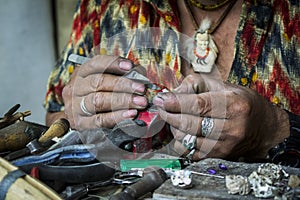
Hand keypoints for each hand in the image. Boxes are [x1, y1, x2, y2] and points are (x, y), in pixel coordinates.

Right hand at [62, 55, 147, 129]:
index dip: (113, 63)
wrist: (76, 118)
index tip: (130, 66)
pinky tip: (130, 114)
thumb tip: (139, 74)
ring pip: (98, 101)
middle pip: (99, 82)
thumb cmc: (96, 95)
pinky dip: (117, 117)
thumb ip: (119, 76)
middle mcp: (76, 88)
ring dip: (122, 101)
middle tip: (141, 88)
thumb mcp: (103, 81)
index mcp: (82, 73)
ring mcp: (76, 106)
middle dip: (123, 85)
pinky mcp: (80, 123)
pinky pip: (99, 120)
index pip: (96, 63)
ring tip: (140, 102)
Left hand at [153, 75, 289, 160]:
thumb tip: (172, 92)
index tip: (161, 100)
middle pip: (190, 124)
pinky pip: (190, 152)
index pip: (198, 105)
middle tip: (162, 108)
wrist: (262, 128)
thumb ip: (196, 84)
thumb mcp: (223, 86)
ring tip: (175, 119)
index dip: (176, 103)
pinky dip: (181, 142)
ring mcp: (224, 145)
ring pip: (187, 140)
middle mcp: (230, 127)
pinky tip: (182, 132)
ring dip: (174, 128)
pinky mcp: (218, 156)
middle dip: (169, 115)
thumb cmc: (241, 103)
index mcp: (233, 105)